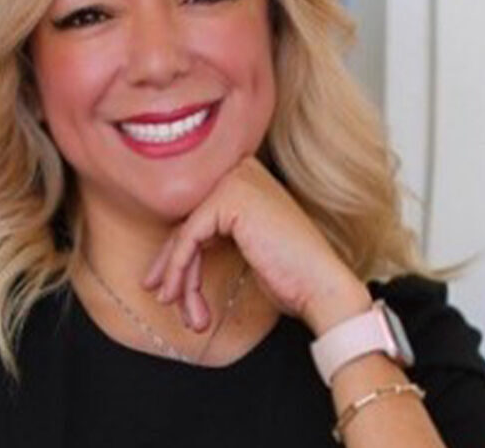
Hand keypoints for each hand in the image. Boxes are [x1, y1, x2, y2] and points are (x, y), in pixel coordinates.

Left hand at [141, 156, 371, 335]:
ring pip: (186, 234)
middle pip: (189, 223)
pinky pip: (188, 238)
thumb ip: (213, 234)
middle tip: (162, 297)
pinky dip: (180, 271)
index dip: (177, 253)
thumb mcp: (245, 245)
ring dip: (181, 279)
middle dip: (172, 266)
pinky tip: (183, 299)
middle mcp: (241, 170)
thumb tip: (169, 250)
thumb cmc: (291, 273)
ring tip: (188, 315)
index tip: (164, 285)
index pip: (198, 215)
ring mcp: (236, 180)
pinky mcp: (229, 198)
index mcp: (247, 176)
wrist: (322, 286)